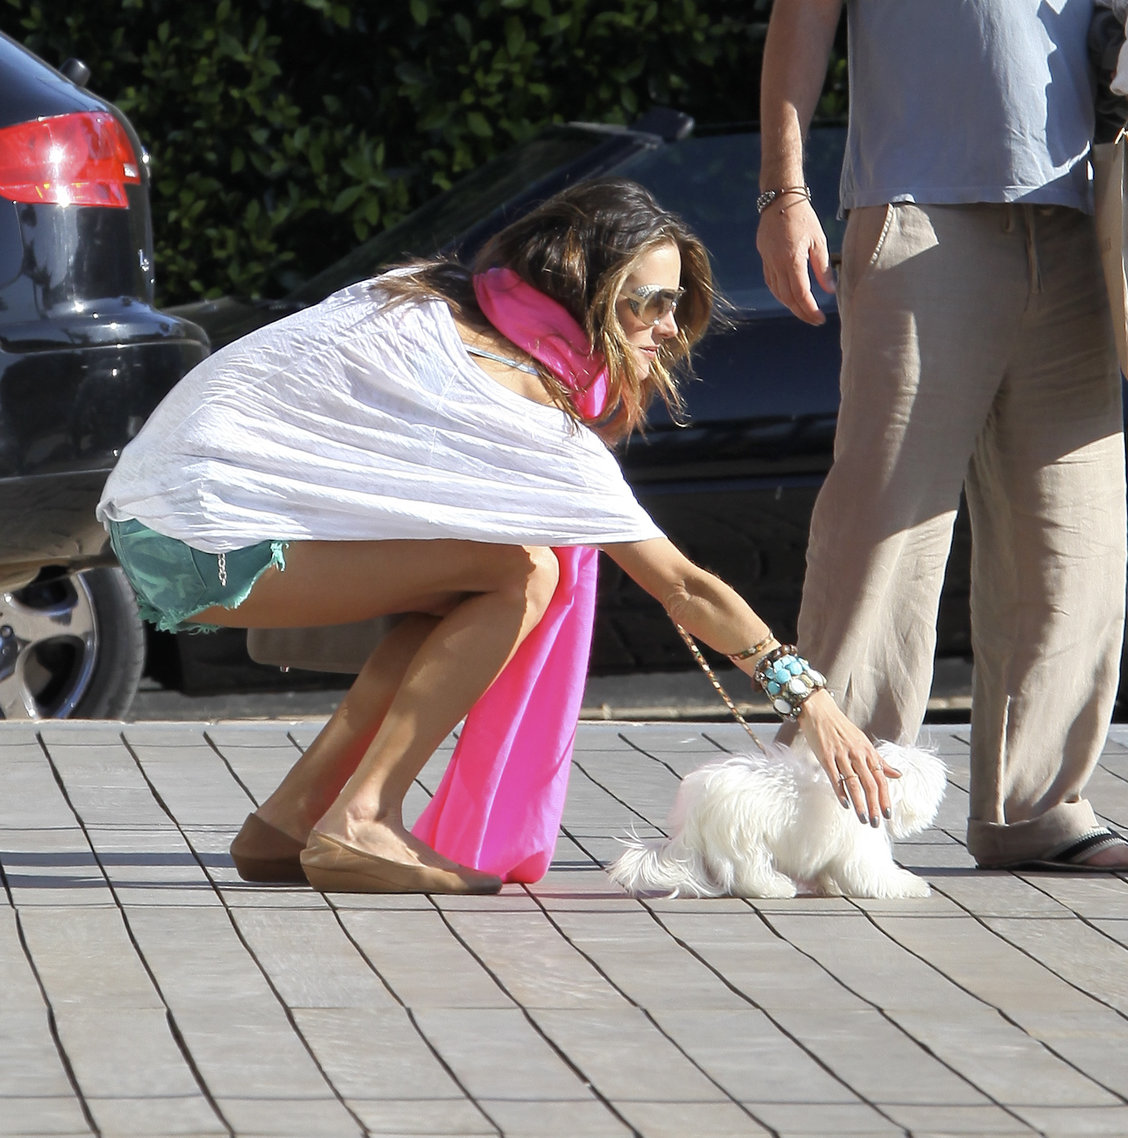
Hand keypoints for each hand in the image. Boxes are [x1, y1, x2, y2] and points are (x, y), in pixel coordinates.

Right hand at [755, 197, 835, 325]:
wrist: (779, 200)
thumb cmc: (803, 217)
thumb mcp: (819, 241)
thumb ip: (823, 268)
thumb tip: (830, 290)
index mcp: (792, 259)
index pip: (801, 293)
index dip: (810, 309)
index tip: (820, 319)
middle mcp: (777, 263)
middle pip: (788, 297)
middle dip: (801, 312)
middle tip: (814, 320)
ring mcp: (768, 261)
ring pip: (777, 292)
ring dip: (790, 305)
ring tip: (804, 311)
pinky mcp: (764, 258)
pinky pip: (771, 282)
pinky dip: (781, 293)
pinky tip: (790, 297)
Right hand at [795, 689, 900, 825]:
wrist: (819, 710)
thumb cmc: (841, 728)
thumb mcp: (863, 742)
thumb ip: (880, 761)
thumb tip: (898, 774)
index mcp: (868, 752)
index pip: (881, 778)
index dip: (885, 797)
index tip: (888, 815)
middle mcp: (857, 754)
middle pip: (870, 784)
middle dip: (874, 806)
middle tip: (876, 823)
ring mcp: (841, 755)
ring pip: (854, 783)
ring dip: (860, 803)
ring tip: (863, 819)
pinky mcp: (825, 756)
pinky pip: (835, 776)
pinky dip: (840, 791)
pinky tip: (845, 804)